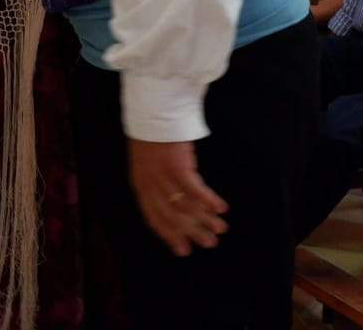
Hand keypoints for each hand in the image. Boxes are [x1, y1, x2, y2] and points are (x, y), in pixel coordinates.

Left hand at [127, 138, 228, 255]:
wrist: (153, 111)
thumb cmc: (151, 135)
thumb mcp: (145, 162)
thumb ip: (155, 183)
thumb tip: (173, 202)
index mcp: (140, 184)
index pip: (154, 218)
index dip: (169, 235)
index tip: (183, 250)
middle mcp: (150, 184)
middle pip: (173, 216)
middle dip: (192, 232)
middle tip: (209, 244)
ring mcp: (163, 177)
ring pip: (186, 206)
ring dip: (205, 220)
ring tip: (221, 229)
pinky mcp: (178, 166)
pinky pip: (196, 191)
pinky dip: (209, 201)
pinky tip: (222, 209)